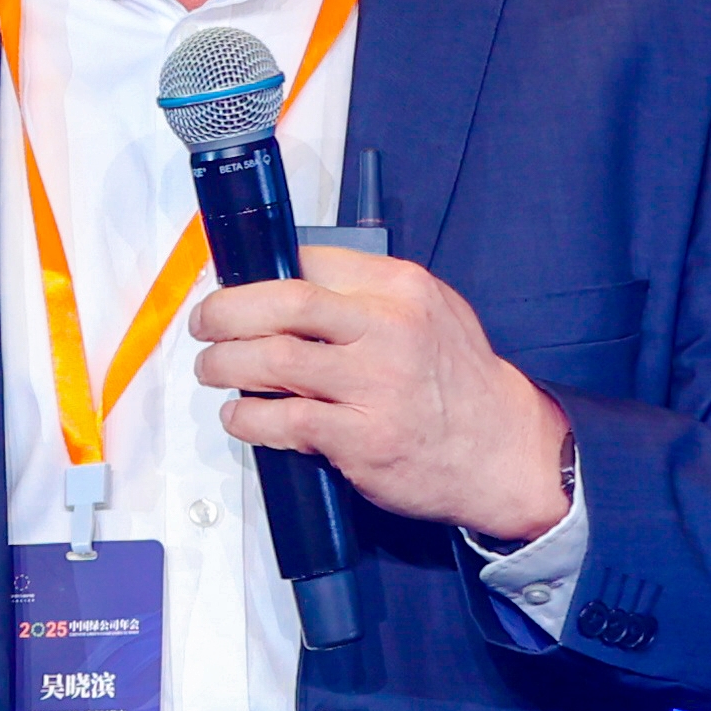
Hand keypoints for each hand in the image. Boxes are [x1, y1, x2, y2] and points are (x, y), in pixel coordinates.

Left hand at [190, 247, 573, 540]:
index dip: (258, 272)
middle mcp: (388, 329)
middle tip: (205, 323)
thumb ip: (368, 293)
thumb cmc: (460, 382)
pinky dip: (248, 418)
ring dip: (225, 365)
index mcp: (400, 288)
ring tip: (212, 369)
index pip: (309, 259)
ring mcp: (375, 386)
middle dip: (225, 311)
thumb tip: (291, 281)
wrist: (504, 451)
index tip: (234, 286)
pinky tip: (242, 416)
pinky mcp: (363, 439)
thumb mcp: (431, 310)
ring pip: (273, 360)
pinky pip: (285, 421)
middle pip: (282, 302)